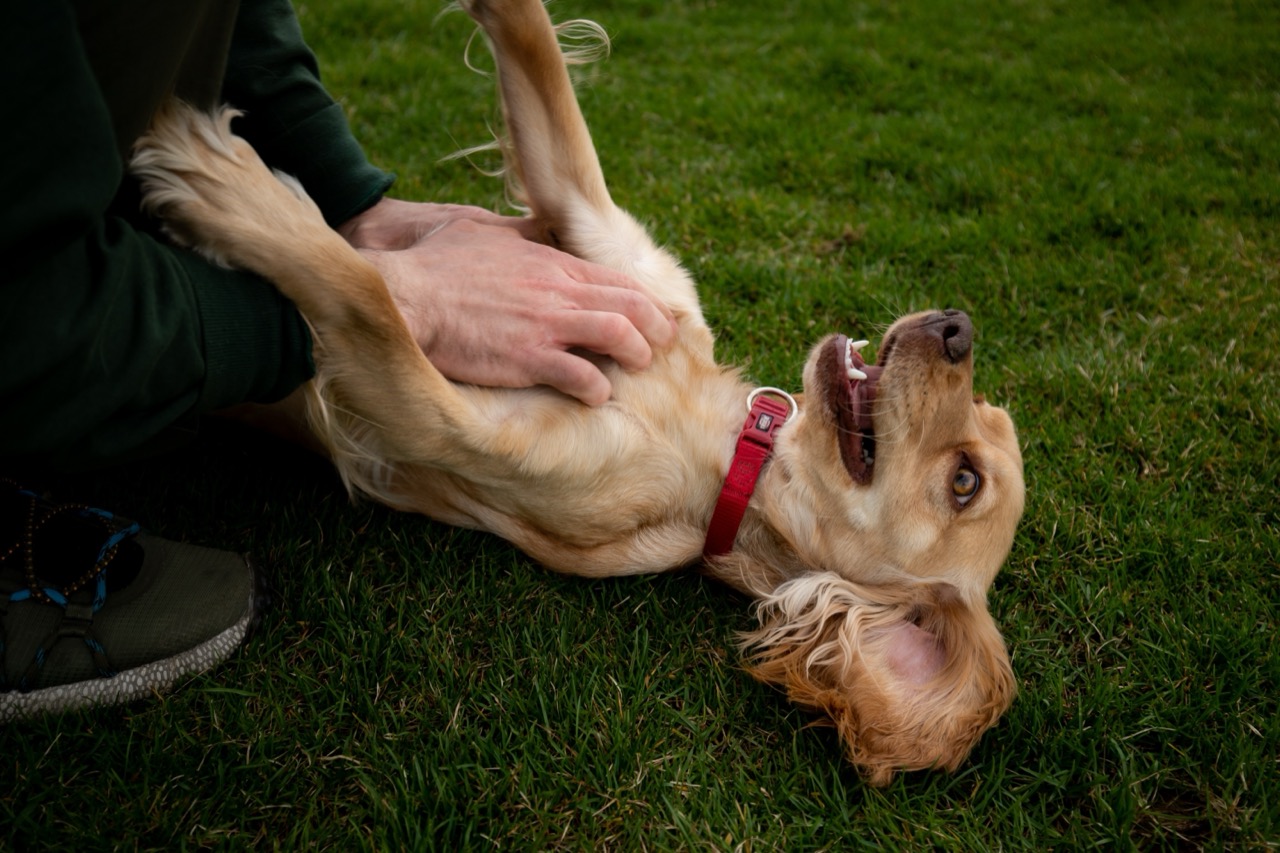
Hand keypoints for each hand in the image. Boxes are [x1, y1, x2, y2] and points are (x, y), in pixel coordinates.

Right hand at [339, 199, 676, 404]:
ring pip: (619, 335)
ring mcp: (546, 325)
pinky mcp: (529, 358)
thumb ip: (520, 233)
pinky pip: (582, 376)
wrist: (405, 295)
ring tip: (638, 368)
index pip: (617, 279)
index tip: (655, 317)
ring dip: (636, 355)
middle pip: (629, 305)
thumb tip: (536, 228)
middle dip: (655, 327)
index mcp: (551, 261)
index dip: (644, 299)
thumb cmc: (436, 264)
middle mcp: (558, 291)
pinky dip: (597, 388)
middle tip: (662, 347)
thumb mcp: (484, 231)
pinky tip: (596, 396)